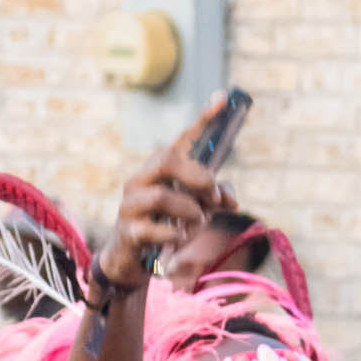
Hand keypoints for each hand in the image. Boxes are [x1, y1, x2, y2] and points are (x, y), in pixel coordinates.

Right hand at [95, 94, 238, 289]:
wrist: (132, 260)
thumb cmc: (164, 227)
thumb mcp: (194, 209)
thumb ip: (214, 199)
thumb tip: (232, 200)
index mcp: (159, 169)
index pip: (182, 140)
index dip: (204, 121)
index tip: (224, 100)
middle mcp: (141, 180)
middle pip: (167, 160)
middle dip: (197, 177)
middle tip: (213, 196)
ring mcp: (131, 205)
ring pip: (162, 196)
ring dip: (189, 211)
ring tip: (197, 222)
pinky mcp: (128, 231)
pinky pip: (156, 231)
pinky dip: (175, 236)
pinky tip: (179, 240)